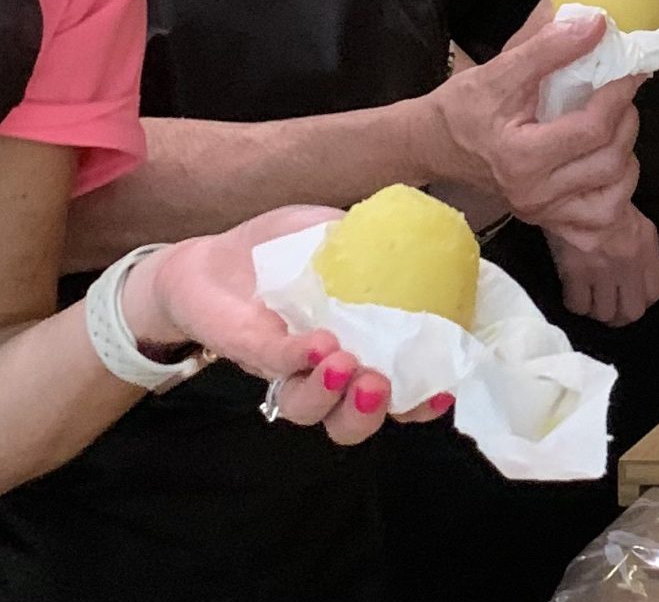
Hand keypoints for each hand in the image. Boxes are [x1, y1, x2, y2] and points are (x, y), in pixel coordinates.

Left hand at [126, 208, 449, 444]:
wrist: (215, 259)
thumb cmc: (285, 253)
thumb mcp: (340, 236)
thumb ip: (380, 244)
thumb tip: (433, 237)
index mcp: (360, 349)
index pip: (397, 393)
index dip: (423, 401)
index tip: (443, 389)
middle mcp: (325, 373)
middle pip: (351, 422)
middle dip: (371, 412)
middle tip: (380, 384)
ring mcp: (286, 367)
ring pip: (309, 410)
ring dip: (331, 394)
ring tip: (344, 363)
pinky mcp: (250, 350)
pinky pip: (277, 364)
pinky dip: (299, 357)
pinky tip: (317, 342)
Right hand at [432, 22, 642, 237]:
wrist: (434, 145)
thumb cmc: (462, 107)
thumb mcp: (499, 71)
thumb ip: (548, 48)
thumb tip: (597, 25)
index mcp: (521, 158)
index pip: (592, 129)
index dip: (619, 94)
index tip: (631, 70)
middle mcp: (534, 194)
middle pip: (610, 161)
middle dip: (626, 120)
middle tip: (621, 93)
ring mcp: (542, 213)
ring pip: (614, 192)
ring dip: (626, 154)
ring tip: (614, 124)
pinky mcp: (547, 220)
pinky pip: (601, 219)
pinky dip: (617, 191)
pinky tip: (608, 162)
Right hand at [550, 205, 658, 326]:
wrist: (576, 189)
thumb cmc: (603, 198)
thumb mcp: (635, 220)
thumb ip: (641, 248)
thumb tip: (637, 272)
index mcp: (646, 247)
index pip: (655, 292)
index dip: (642, 299)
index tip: (630, 295)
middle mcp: (629, 263)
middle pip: (631, 312)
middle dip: (619, 314)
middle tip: (608, 305)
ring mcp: (603, 270)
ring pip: (605, 314)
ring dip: (596, 309)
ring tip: (590, 298)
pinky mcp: (576, 273)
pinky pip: (579, 306)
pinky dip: (575, 302)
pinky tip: (573, 291)